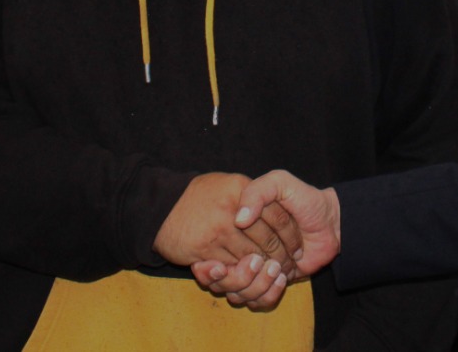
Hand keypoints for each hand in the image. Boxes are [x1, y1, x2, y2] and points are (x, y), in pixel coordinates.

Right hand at [153, 173, 301, 274]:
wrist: (160, 205)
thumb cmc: (200, 195)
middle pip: (268, 239)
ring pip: (252, 258)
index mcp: (241, 187)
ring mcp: (217, 230)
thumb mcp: (228, 182)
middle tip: (288, 265)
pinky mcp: (204, 250)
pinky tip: (251, 275)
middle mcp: (231, 208)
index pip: (278, 215)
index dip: (291, 234)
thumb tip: (277, 208)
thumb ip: (253, 192)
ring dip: (265, 270)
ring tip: (274, 274)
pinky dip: (244, 275)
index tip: (297, 245)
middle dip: (281, 256)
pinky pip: (232, 268)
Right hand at [193, 170, 341, 310]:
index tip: (221, 258)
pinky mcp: (268, 283)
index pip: (214, 251)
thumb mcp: (280, 183)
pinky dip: (267, 293)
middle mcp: (239, 249)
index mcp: (233, 226)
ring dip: (256, 284)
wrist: (330, 222)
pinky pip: (256, 301)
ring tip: (275, 267)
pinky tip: (281, 278)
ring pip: (238, 292)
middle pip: (224, 276)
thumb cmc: (304, 199)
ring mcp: (253, 268)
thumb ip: (258, 192)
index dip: (217, 258)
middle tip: (258, 261)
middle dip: (240, 272)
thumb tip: (239, 220)